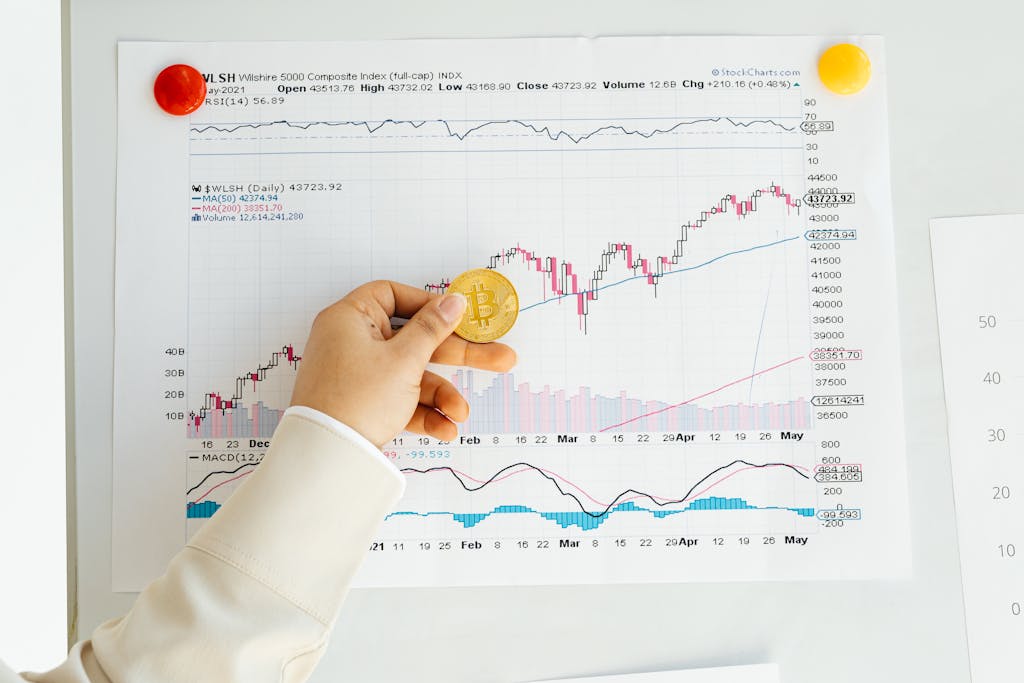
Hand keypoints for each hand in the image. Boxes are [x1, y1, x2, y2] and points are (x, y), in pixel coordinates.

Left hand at [290, 280, 516, 446]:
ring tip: (460, 413)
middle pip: (415, 339)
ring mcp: (359, 375)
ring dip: (440, 393)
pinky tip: (444, 428)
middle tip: (499, 359)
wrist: (328, 458)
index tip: (458, 317)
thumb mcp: (404, 360)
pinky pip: (400, 398)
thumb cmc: (357, 399)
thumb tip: (454, 300)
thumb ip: (433, 328)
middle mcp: (353, 342)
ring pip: (411, 374)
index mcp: (351, 319)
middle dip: (457, 356)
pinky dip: (422, 411)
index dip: (429, 304)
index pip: (393, 295)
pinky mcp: (365, 403)